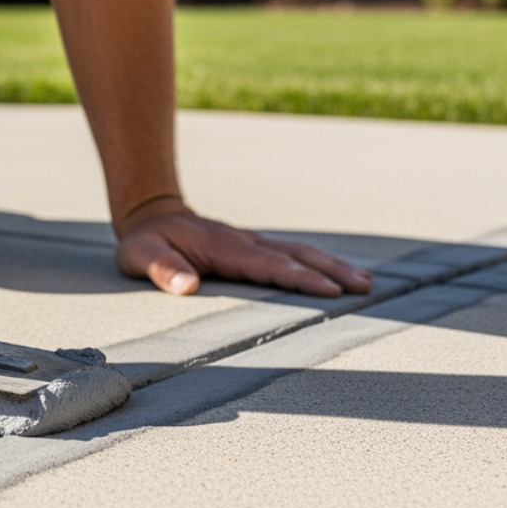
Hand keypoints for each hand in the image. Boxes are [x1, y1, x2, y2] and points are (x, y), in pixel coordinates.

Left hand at [115, 197, 372, 297]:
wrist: (151, 216)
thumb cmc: (145, 243)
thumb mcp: (141, 256)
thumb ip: (162, 269)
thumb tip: (187, 286)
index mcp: (224, 248)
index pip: (269, 265)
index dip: (300, 278)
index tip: (330, 291)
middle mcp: (245, 242)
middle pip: (296, 255)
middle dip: (331, 271)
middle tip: (365, 287)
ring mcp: (252, 243)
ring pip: (301, 252)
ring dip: (333, 265)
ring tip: (366, 282)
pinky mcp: (254, 248)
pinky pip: (293, 254)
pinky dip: (319, 263)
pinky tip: (339, 274)